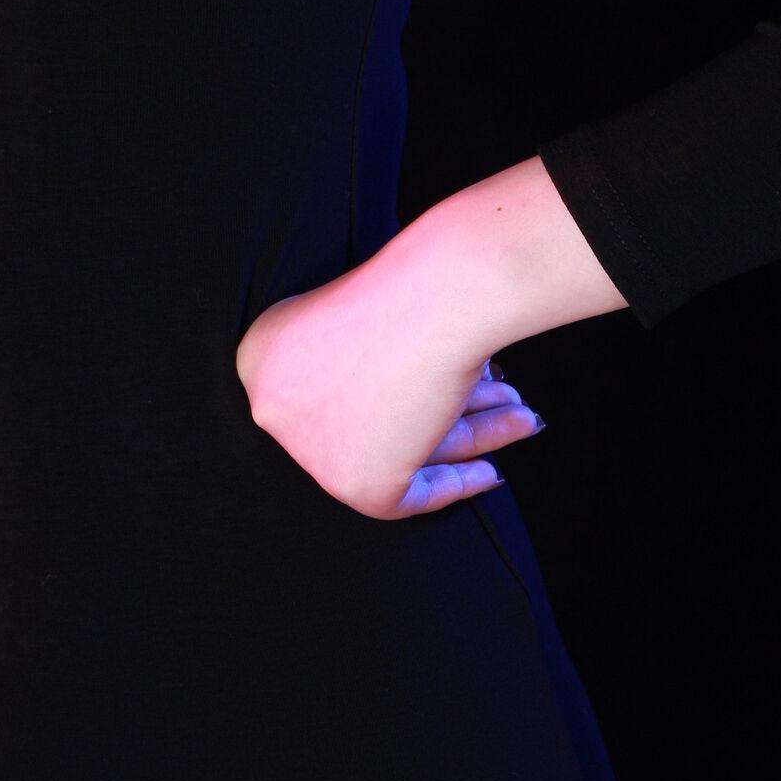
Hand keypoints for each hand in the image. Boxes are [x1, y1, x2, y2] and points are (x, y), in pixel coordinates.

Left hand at [234, 258, 545, 519]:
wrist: (439, 295)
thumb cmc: (413, 285)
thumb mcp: (365, 313)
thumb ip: (365, 363)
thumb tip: (398, 411)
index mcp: (261, 354)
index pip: (322, 391)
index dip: (385, 394)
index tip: (426, 396)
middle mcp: (272, 406)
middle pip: (364, 423)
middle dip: (437, 415)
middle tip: (490, 402)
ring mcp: (308, 453)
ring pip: (400, 449)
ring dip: (466, 434)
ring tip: (519, 417)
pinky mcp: (356, 486)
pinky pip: (411, 495)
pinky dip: (456, 482)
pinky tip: (489, 472)